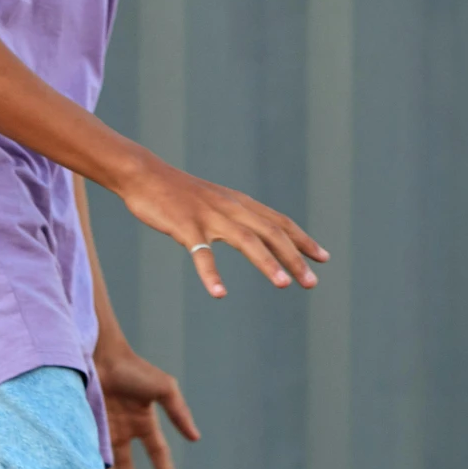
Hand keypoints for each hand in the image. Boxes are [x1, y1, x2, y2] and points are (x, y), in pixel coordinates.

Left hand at [97, 344, 198, 468]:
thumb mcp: (164, 389)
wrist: (100, 355)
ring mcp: (103, 430)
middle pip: (128, 466)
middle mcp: (123, 430)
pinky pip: (88, 454)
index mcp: (143, 422)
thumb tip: (195, 438)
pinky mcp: (85, 429)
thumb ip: (179, 413)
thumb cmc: (134, 369)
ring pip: (107, 464)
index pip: (158, 454)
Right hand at [113, 154, 326, 298]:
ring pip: (246, 240)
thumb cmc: (177, 193)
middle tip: (312, 282)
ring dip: (267, 263)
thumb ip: (235, 217)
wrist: (144, 175)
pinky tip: (220, 294)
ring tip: (284, 285)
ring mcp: (209, 217)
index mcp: (240, 204)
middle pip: (271, 233)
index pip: (280, 223)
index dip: (303, 240)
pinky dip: (211, 274)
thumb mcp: (214, 202)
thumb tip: (254, 235)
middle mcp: (231, 208)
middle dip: (294, 257)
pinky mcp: (185, 226)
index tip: (323, 258)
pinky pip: (201, 253)